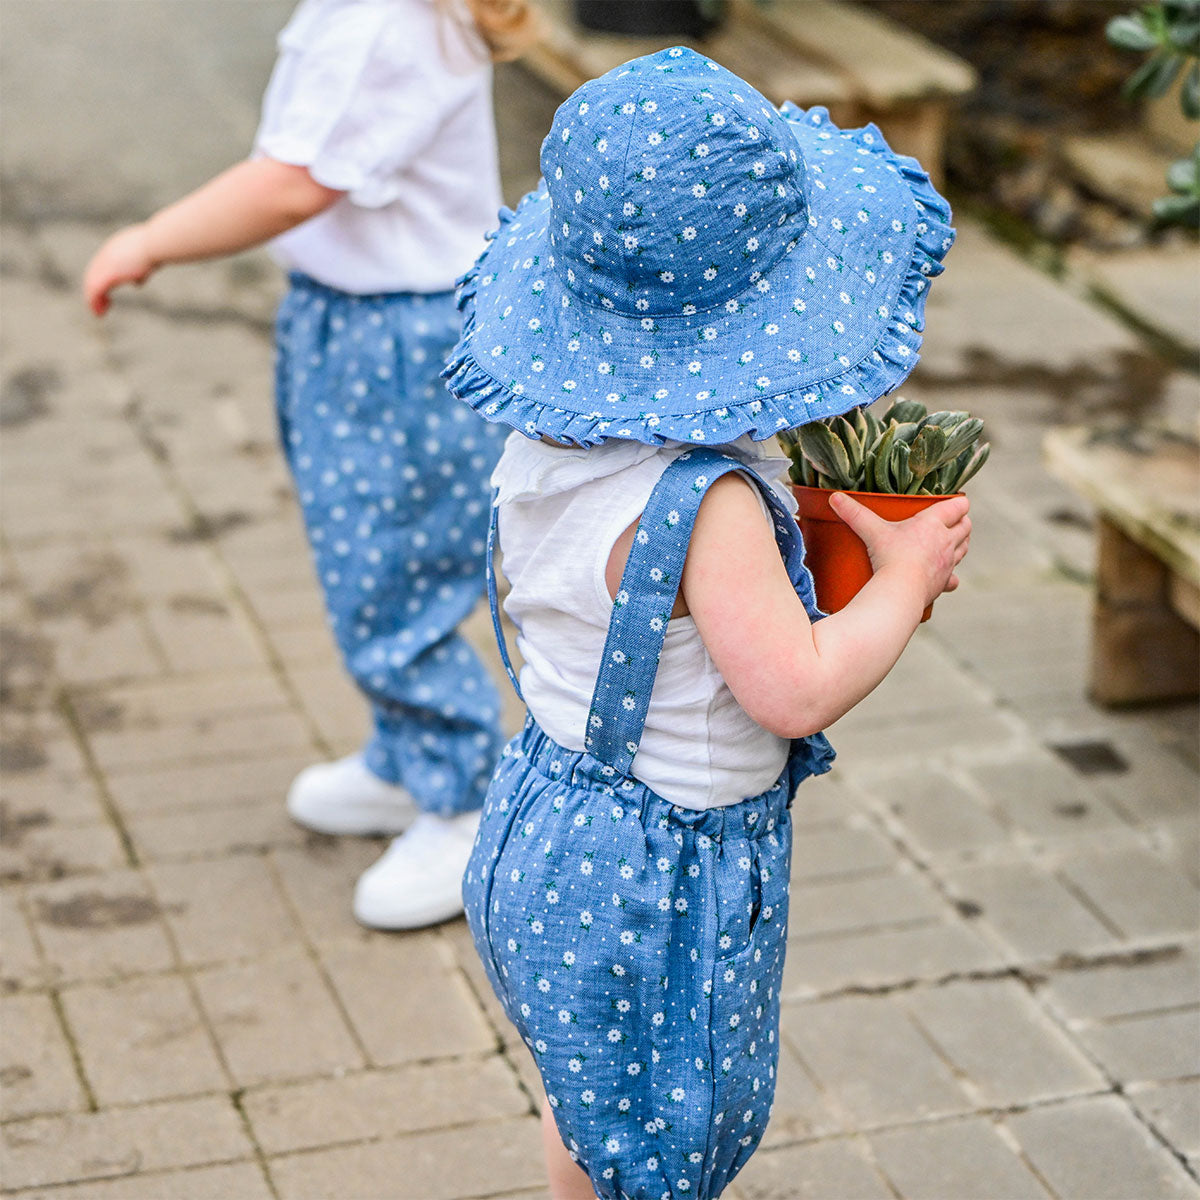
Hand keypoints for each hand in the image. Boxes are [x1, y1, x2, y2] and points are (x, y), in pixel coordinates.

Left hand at [82, 224, 155, 314]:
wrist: (155, 245)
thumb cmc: (159, 249)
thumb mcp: (148, 259)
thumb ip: (140, 270)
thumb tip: (137, 282)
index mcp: (115, 246)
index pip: (102, 263)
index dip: (102, 277)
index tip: (107, 290)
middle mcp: (106, 253)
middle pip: (92, 274)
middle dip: (95, 290)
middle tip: (102, 303)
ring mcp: (105, 264)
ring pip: (91, 284)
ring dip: (94, 300)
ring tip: (99, 313)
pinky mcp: (107, 275)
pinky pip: (95, 292)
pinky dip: (94, 303)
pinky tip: (99, 313)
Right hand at [829, 491, 971, 607]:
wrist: (900, 592)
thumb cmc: (890, 557)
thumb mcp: (871, 531)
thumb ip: (854, 513)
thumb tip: (834, 497)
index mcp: (933, 524)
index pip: (958, 506)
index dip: (958, 502)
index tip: (952, 501)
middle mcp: (946, 542)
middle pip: (966, 527)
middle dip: (961, 522)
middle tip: (950, 521)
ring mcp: (947, 563)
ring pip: (964, 549)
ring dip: (960, 544)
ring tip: (949, 542)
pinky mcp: (944, 583)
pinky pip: (954, 579)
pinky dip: (951, 576)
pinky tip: (944, 576)